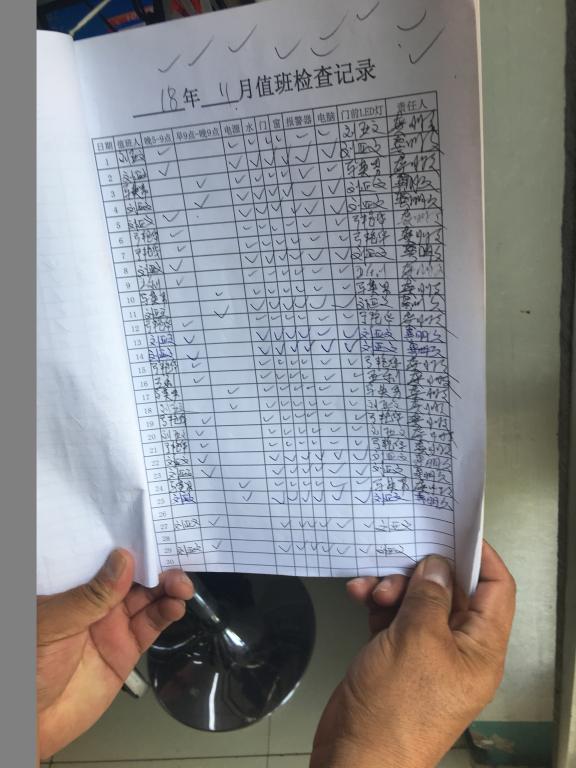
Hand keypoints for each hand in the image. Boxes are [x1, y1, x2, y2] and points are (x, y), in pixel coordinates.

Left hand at [37, 549, 193, 760]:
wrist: (34, 724)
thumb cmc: (27, 668)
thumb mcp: (54, 624)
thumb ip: (91, 595)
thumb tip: (123, 560)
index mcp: (70, 584)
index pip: (101, 554)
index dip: (126, 541)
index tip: (150, 530)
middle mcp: (94, 599)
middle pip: (132, 573)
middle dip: (155, 564)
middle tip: (173, 562)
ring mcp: (112, 622)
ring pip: (147, 596)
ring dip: (167, 587)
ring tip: (181, 585)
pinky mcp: (128, 647)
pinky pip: (152, 624)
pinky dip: (167, 612)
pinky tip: (176, 606)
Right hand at [311, 541, 515, 767]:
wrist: (356, 756)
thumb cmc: (396, 707)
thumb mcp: (417, 640)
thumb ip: (430, 596)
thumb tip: (438, 565)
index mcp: (481, 650)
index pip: (497, 591)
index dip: (481, 557)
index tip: (457, 530)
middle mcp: (457, 649)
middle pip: (451, 592)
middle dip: (423, 572)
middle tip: (399, 563)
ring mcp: (425, 653)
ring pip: (418, 601)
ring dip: (393, 586)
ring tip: (371, 588)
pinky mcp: (395, 656)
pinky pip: (393, 617)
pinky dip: (377, 602)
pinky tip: (358, 595)